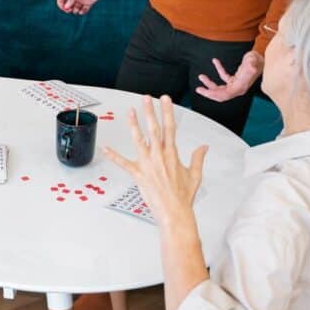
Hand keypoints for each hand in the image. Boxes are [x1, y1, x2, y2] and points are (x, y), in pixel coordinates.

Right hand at [56, 0, 113, 14]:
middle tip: (70, 10)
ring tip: (78, 9)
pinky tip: (82, 11)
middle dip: (67, 9)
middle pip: (67, 5)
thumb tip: (66, 7)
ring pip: (75, 9)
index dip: (60, 4)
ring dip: (75, 11)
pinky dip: (82, 12)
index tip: (64, 8)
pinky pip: (83, 10)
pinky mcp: (88, 3)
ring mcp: (81, 0)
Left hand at [103, 95, 206, 226]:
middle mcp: (159, 156)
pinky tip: (105, 149)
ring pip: (139, 140)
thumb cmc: (184, 196)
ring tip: (130, 112)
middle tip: (146, 98)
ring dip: (134, 125)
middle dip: (150, 112)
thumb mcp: (195, 175)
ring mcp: (148, 164)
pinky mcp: (138, 174)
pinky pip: (123, 163)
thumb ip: (198, 158)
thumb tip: (204, 147)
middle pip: (154, 129)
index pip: (170, 127)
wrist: (175, 212)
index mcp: (172, 154)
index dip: (167, 111)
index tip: (165, 99)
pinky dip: (114, 156)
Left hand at [195, 50, 263, 101]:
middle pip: (221, 94)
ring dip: (210, 83)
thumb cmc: (258, 60)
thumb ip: (252, 65)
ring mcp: (236, 84)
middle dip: (209, 92)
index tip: (204, 91)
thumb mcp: (254, 61)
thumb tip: (251, 67)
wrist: (262, 57)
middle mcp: (238, 88)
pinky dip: (219, 70)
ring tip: (201, 77)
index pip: (224, 95)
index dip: (213, 94)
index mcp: (240, 87)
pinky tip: (215, 61)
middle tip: (199, 89)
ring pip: (220, 87)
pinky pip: (224, 77)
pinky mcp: (236, 78)